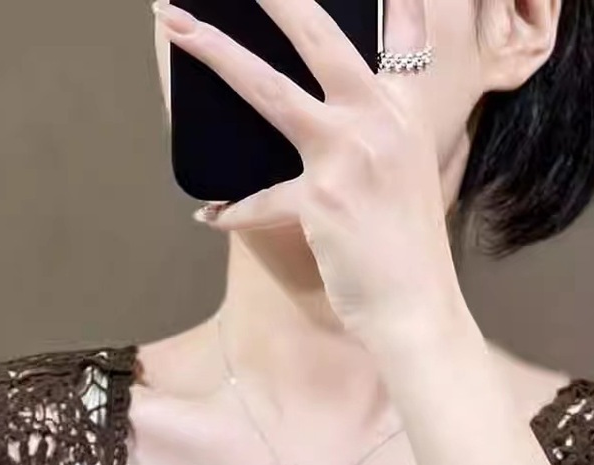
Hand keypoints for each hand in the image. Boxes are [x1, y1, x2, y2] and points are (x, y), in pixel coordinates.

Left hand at [155, 0, 463, 347]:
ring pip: (270, 89)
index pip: (395, 29)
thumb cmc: (405, 247)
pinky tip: (209, 214)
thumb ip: (381, 123)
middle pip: (317, 35)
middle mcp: (379, 119)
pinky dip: (230, 210)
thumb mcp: (409, 169)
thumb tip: (330, 104)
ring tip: (176, 24)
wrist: (417, 308)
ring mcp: (350, 155)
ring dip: (217, 51)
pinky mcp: (321, 199)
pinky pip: (258, 199)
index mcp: (403, 108)